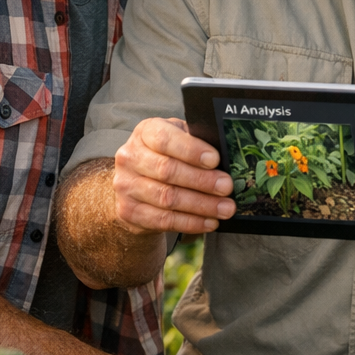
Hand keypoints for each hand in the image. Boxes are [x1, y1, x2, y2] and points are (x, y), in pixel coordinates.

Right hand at [114, 117, 235, 234]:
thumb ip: (198, 141)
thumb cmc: (168, 155)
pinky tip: (209, 221)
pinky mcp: (128, 211)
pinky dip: (190, 222)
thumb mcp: (181, 139)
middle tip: (227, 188)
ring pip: (167, 198)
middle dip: (202, 181)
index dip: (191, 150)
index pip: (165, 139)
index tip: (215, 160)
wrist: (138, 182)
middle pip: (167, 170)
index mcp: (145, 132)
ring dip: (201, 205)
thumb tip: (228, 157)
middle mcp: (130, 157)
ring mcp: (125, 185)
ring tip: (224, 208)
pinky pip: (162, 220)